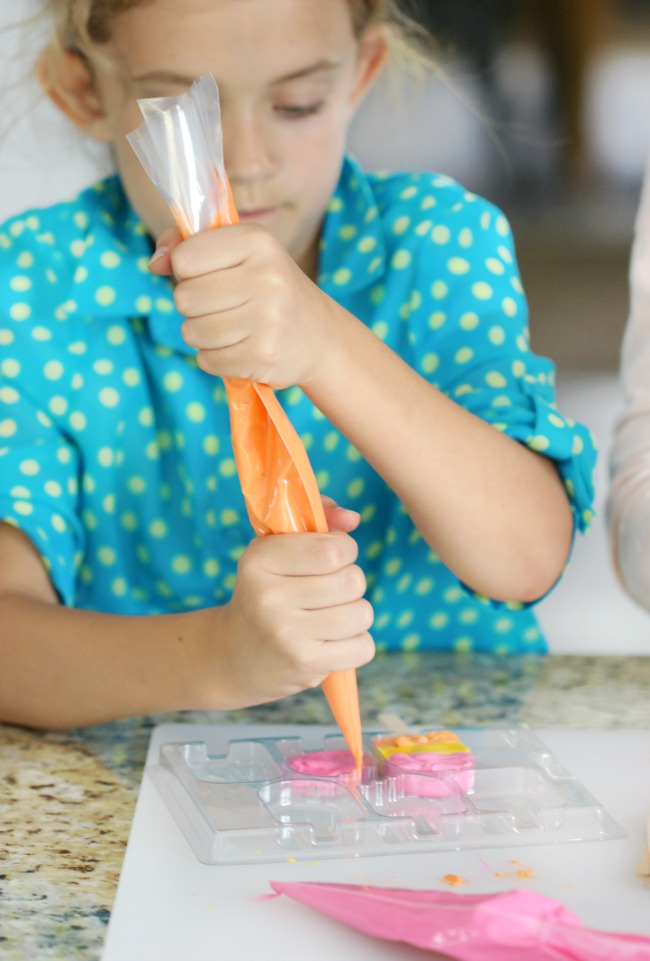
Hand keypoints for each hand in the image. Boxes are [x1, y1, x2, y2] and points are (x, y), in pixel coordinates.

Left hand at [149, 225, 336, 388]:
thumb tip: (154, 263)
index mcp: (257, 242)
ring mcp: (267, 319)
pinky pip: (207, 360)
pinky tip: (240, 349)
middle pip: (184, 298)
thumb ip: (187, 246)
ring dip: (203, 335)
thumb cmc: (268, 289)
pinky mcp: (263, 356)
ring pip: (191, 332)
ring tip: (232, 329)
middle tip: (224, 307)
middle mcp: (266, 277)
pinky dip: (215, 359)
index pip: (184, 258)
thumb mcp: (237, 254)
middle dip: (194, 307)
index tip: (212, 276)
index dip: (187, 271)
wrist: (319, 337)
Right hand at [208, 527, 373, 707]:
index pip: (333, 549)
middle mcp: (269, 597)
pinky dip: (356, 644)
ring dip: (355, 615)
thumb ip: (318, 521)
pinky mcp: (304, 664)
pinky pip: (363, 647)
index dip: (344, 550)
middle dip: (349, 583)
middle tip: (327, 592)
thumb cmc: (267, 591)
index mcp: (259, 559)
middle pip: (353, 580)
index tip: (329, 559)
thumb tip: (353, 518)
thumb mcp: (277, 550)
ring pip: (362, 613)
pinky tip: (331, 643)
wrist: (233, 656)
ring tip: (329, 618)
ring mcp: (286, 634)